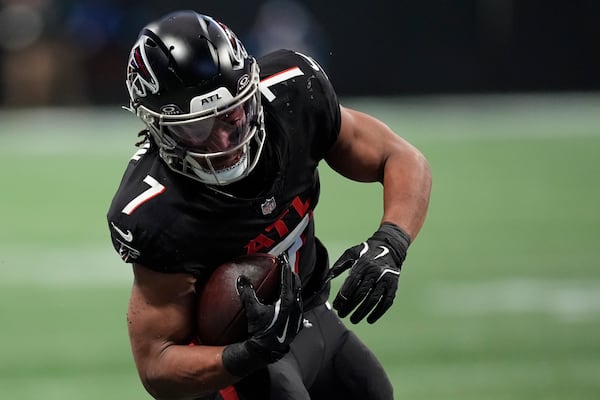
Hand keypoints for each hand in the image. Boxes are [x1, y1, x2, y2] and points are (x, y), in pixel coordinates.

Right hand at [222, 260, 302, 376]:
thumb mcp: (253, 310)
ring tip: (289, 279)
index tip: (282, 258)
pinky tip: (291, 298)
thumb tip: (241, 279)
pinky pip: (299, 304)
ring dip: (294, 284)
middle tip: (285, 266)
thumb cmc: (261, 330)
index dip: (284, 266)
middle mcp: (296, 305)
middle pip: (296, 283)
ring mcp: (299, 313)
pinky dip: (295, 297)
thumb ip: (247, 293)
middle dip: (291, 273)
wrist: (268, 349)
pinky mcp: (299, 321)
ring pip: (299, 293)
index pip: (287, 278)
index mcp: (287, 299)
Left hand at [330, 222, 409, 323]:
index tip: (336, 306)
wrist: (389, 247)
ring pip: (372, 300)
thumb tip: (327, 277)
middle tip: (342, 314)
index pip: (351, 284)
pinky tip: (370, 319)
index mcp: (362, 265)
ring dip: (362, 312)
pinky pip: (386, 302)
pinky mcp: (393, 285)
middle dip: (350, 306)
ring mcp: (385, 280)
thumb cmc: (366, 251)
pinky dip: (378, 312)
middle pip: (361, 294)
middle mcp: (374, 273)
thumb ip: (339, 265)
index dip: (343, 297)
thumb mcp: (351, 253)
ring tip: (353, 319)